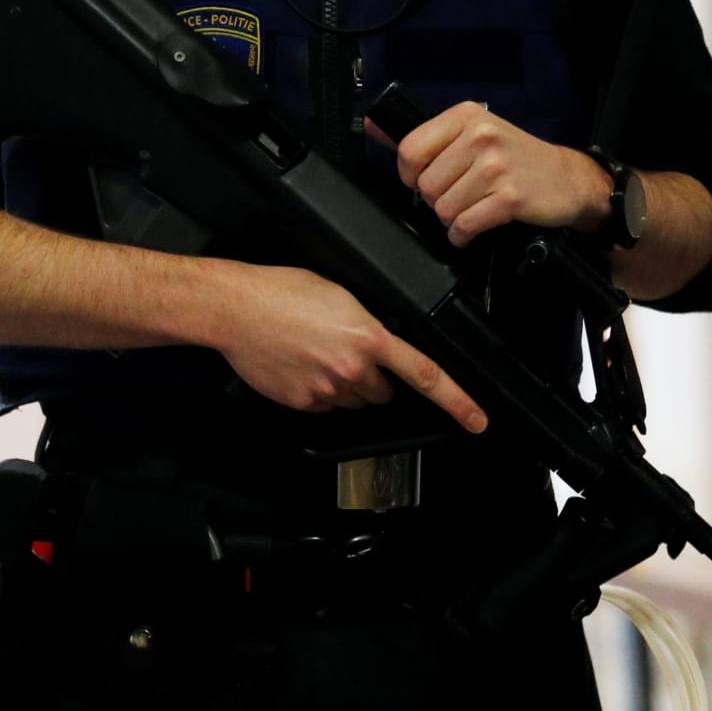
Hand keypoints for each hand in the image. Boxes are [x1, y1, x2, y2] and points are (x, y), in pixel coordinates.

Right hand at [205, 263, 488, 430]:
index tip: (477, 419)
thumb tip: (378, 343)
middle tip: (345, 351)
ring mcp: (327, 390)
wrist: (234, 308)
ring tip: (315, 353)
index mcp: (368, 336)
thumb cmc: (280, 291)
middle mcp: (352, 367)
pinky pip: (324, 406)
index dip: (458, 401)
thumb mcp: (338, 294)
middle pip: (383, 391)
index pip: (426, 374)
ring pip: (354, 401)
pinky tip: (299, 365)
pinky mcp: (304, 403)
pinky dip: (317, 391)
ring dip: (345, 384)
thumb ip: (367, 323)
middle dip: (373, 377)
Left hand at [395, 103, 608, 247]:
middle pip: (425, 186)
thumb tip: (373, 126)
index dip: (410, 175)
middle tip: (459, 196)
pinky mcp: (509, 197)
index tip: (424, 180)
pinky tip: (474, 227)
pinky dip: (463, 234)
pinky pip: (465, 225)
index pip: (410, 150)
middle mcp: (481, 136)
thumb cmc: (517, 158)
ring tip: (472, 208)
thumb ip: (427, 136)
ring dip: (452, 218)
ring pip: (442, 209)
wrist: (569, 179)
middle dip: (436, 200)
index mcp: (466, 117)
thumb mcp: (474, 133)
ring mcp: (496, 167)